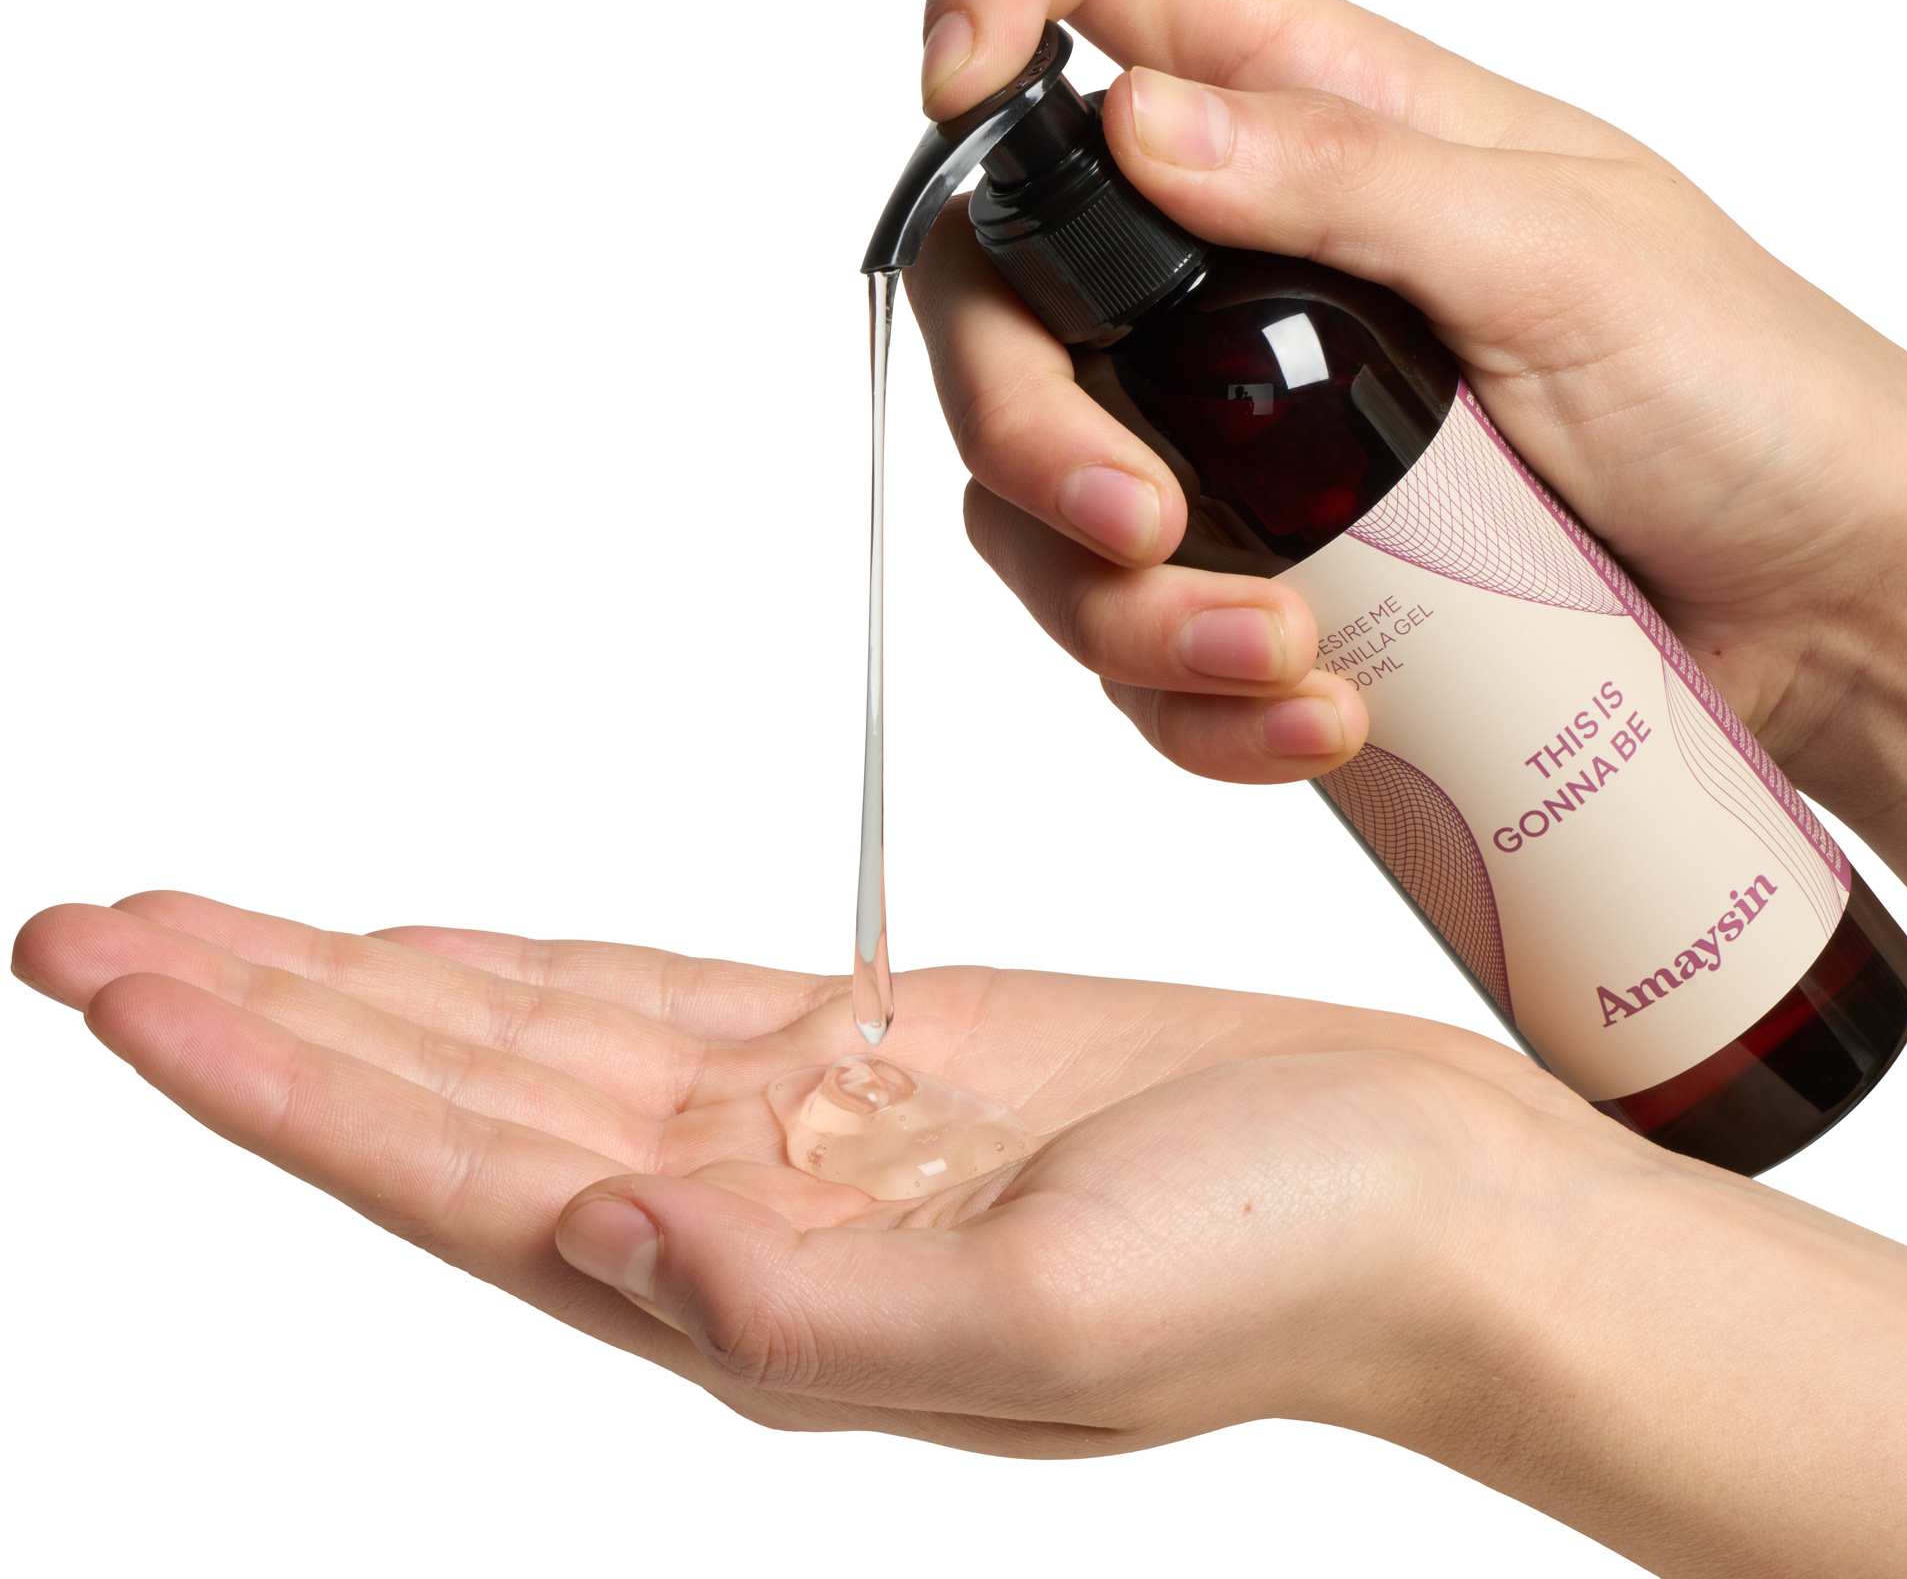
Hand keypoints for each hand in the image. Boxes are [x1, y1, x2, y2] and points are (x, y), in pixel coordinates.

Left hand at [19, 890, 1906, 1575]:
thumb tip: (589, 1240)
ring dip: (368, 983)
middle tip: (91, 929)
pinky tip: (447, 955)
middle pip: (449, 1096)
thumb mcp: (1054, 1323)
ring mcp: (810, 1130)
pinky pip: (658, 995)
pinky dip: (530, 968)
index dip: (274, 1079)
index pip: (450, 1174)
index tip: (122, 980)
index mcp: (760, 1300)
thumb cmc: (1289, 1263)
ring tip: (216, 931)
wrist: (1425, 1200)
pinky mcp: (885, 1047)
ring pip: (530, 1037)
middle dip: (265, 1011)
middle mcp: (750, 1220)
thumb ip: (802, 1314)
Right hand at [903, 0, 1906, 965]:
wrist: (1820, 604)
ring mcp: (1228, 417)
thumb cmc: (1745, 391)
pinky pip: (1129, 632)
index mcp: (1312, 107)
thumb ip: (1353, 178)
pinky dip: (1188, 698)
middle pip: (999, 287)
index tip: (960, 89)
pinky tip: (1311, 718)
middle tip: (1140, 520)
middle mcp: (1236, 252)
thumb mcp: (1568, 253)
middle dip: (1020, 419)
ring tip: (1286, 660)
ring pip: (1037, 493)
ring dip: (1122, 605)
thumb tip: (1139, 125)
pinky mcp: (1252, 559)